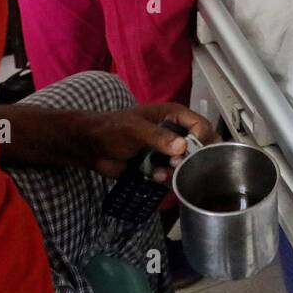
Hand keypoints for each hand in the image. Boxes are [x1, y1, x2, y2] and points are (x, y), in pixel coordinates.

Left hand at [81, 103, 217, 179]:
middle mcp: (175, 131)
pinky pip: (173, 174)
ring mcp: (168, 150)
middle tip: (178, 165)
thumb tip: (183, 147)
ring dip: (178, 171)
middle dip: (193, 158)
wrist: (91, 147)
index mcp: (173, 115)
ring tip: (161, 173)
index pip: (201, 125)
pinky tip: (155, 177)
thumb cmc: (112, 129)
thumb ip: (158, 137)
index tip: (189, 152)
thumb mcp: (134, 129)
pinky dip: (167, 178)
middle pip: (200, 145)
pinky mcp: (160, 165)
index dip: (201, 139)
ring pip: (187, 163)